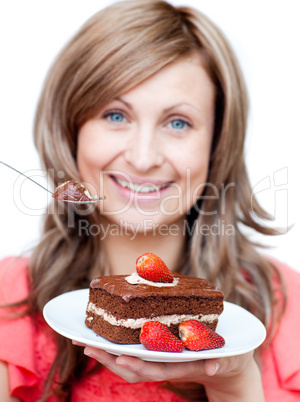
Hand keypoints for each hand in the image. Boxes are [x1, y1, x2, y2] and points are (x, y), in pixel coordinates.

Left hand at [74, 341, 264, 401]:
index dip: (139, 365)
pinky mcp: (161, 353)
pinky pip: (137, 353)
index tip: (120, 357)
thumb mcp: (232, 358)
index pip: (157, 369)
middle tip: (88, 346)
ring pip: (132, 362)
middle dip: (111, 360)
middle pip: (136, 368)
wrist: (230, 367)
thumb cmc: (232, 358)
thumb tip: (213, 366)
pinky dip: (119, 347)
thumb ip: (224, 361)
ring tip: (87, 342)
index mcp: (184, 366)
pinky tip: (105, 336)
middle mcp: (169, 365)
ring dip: (108, 354)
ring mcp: (163, 360)